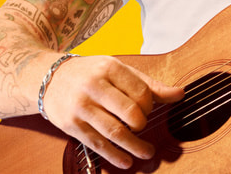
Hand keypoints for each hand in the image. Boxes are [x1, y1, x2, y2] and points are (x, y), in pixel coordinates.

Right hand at [40, 55, 184, 169]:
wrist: (50, 78)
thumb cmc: (91, 74)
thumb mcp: (119, 71)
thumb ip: (150, 84)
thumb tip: (180, 94)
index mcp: (110, 68)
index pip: (140, 91)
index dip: (150, 105)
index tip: (148, 110)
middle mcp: (94, 86)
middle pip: (129, 112)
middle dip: (142, 124)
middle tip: (144, 128)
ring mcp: (81, 106)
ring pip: (114, 131)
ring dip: (134, 146)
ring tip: (146, 152)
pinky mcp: (71, 125)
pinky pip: (97, 143)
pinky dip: (114, 155)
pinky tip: (126, 161)